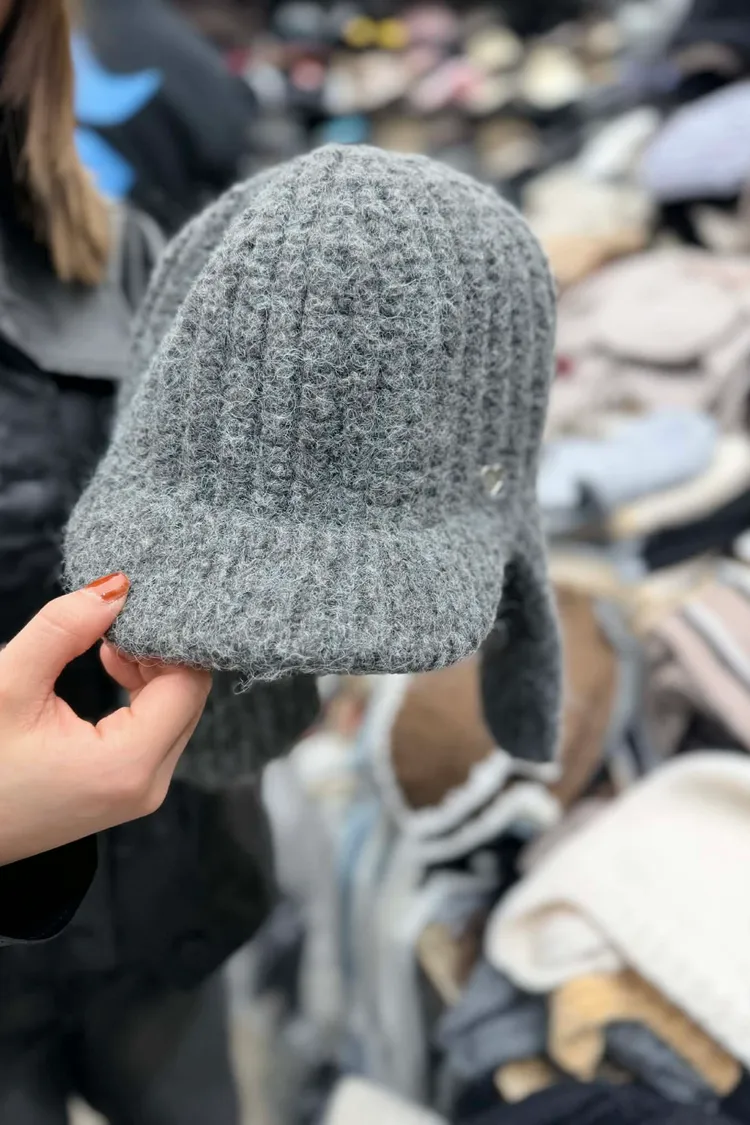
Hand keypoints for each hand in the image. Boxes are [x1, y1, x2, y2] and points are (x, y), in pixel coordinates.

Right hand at [0, 574, 210, 863]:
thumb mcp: (8, 686)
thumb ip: (63, 630)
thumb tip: (115, 587)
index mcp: (128, 765)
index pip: (189, 684)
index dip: (170, 639)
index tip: (136, 607)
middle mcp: (148, 785)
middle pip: (189, 697)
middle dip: (161, 651)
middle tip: (118, 621)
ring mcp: (140, 793)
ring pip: (177, 711)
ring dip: (151, 669)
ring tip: (106, 643)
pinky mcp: (127, 790)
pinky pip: (158, 729)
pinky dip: (142, 692)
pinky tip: (109, 667)